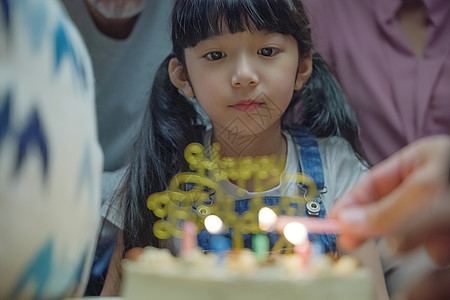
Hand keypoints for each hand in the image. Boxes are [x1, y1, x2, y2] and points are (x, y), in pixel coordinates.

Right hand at [330, 135, 449, 264]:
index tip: (332, 223)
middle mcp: (425, 187)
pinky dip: (435, 249)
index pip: (370, 185)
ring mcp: (438, 212)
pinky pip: (430, 248)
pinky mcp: (447, 233)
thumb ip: (385, 210)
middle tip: (352, 242)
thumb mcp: (424, 191)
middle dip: (378, 226)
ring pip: (407, 233)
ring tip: (428, 235)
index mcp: (415, 164)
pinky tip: (444, 243)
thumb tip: (347, 221)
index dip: (349, 204)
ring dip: (412, 240)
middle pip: (385, 212)